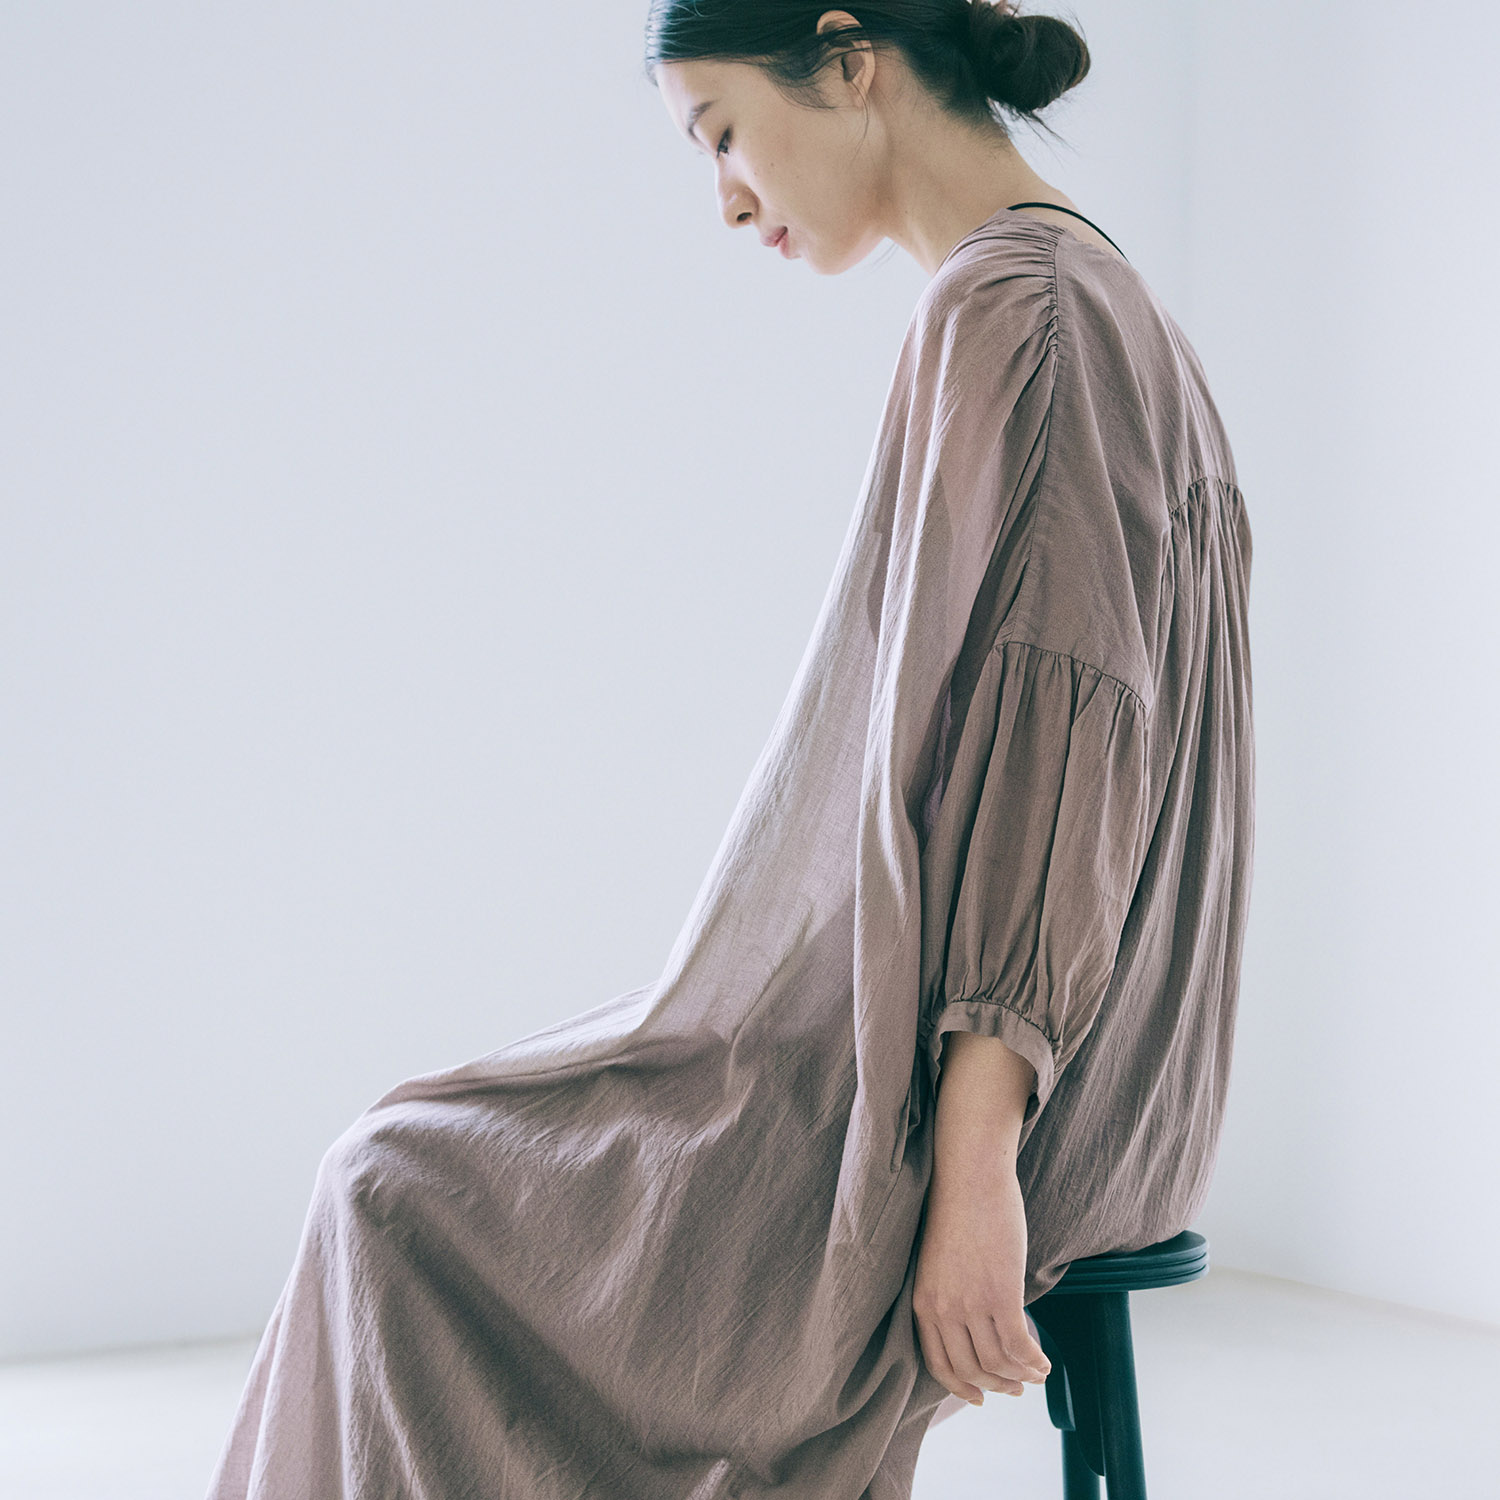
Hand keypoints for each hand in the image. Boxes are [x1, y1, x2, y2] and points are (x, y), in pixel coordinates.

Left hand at [911, 1151, 1050, 1404]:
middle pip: (972, 1371)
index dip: (961, 1388)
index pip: (939, 1365)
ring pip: (998, 1364)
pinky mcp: (1000, 1294)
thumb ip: (949, 1296)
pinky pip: (1019, 1346)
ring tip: (1036, 1373)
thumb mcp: (939, 1263)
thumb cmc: (957, 1211)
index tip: (979, 1398)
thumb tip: (973, 1328)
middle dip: (997, 1386)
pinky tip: (1043, 1361)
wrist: (968, 1175)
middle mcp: (943, 1309)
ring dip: (1021, 1376)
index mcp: (922, 1302)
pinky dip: (1034, 1361)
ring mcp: (971, 1304)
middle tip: (1017, 1388)